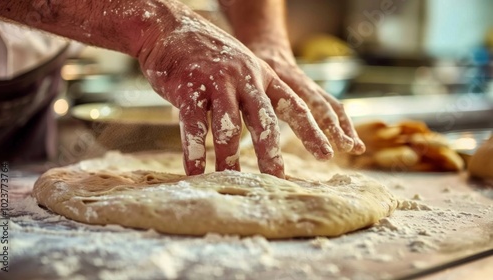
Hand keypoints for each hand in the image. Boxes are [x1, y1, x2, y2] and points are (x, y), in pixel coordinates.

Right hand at [137, 12, 332, 177]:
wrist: (169, 27)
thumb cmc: (207, 55)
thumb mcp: (241, 67)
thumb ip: (252, 95)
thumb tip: (264, 133)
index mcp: (262, 75)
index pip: (294, 106)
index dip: (311, 132)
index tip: (327, 155)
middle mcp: (244, 78)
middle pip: (264, 121)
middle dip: (271, 153)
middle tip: (277, 179)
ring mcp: (216, 82)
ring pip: (229, 127)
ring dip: (228, 157)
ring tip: (229, 179)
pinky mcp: (188, 89)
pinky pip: (194, 126)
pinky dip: (195, 151)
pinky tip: (195, 170)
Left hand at [247, 42, 365, 154]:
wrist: (267, 49)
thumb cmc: (253, 68)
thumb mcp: (249, 80)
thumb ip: (249, 100)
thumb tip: (241, 127)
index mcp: (287, 82)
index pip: (306, 106)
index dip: (317, 130)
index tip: (326, 151)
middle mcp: (305, 85)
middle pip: (325, 107)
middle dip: (338, 129)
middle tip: (347, 147)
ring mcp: (313, 88)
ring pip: (334, 107)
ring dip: (346, 128)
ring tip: (357, 149)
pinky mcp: (315, 93)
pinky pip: (333, 107)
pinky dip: (344, 124)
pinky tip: (350, 143)